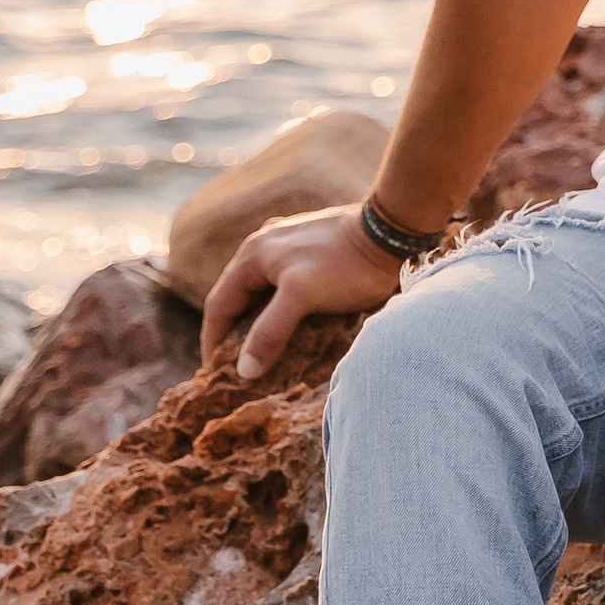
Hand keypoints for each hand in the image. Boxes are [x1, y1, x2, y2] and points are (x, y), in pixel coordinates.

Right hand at [201, 203, 408, 381]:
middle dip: (235, 332)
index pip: (219, 304)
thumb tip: (244, 371)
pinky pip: (287, 286)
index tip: (213, 372)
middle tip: (237, 367)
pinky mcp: (315, 250)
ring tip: (265, 352)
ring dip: (260, 320)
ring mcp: (291, 245)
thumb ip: (270, 331)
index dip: (213, 340)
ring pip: (264, 291)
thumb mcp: (302, 297)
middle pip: (239, 297)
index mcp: (253, 254)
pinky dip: (283, 308)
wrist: (391, 232)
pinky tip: (295, 326)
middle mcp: (265, 245)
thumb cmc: (346, 264)